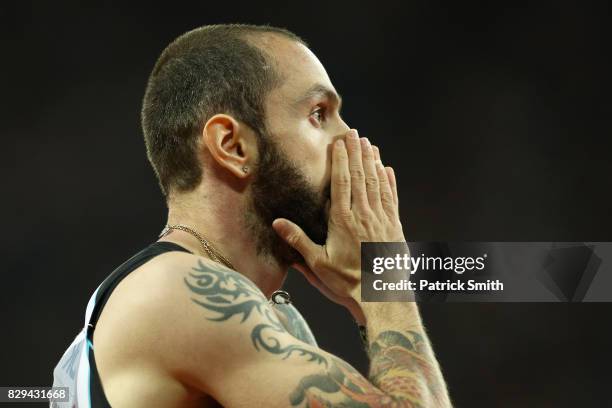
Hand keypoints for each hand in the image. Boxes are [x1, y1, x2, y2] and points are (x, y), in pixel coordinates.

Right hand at [272, 129, 404, 306]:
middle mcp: (365, 215)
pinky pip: (392, 198)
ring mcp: (382, 220)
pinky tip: (387, 169)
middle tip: (355, 133)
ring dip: (373, 162)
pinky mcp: (395, 227)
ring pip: (377, 184)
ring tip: (369, 144)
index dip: (341, 160)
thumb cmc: (348, 283)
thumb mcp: (318, 264)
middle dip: (357, 153)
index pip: (342, 183)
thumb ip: (298, 241)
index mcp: (344, 221)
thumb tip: (277, 223)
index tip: (340, 143)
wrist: (382, 297)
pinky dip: (389, 182)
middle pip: (361, 177)